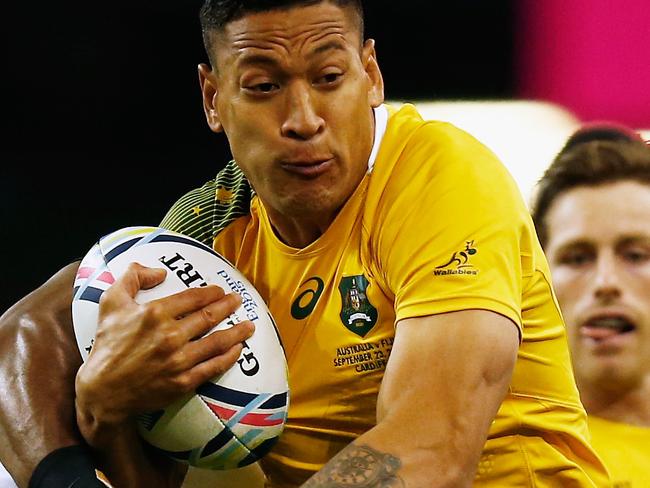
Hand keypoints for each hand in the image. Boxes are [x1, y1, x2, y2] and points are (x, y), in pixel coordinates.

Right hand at [75, 262, 253, 447]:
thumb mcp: (111, 302)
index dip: (211, 293)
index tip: (220, 291)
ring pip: (217, 341)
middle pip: (210, 316)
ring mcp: (179, 360)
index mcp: (154, 313)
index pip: (193, 298)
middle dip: (229, 306)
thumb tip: (160, 271)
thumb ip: (132, 277)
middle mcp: (170, 335)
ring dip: (237, 331)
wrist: (103, 391)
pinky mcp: (183, 381)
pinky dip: (229, 357)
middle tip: (238, 301)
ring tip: (249, 325)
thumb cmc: (106, 345)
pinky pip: (213, 366)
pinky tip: (238, 349)